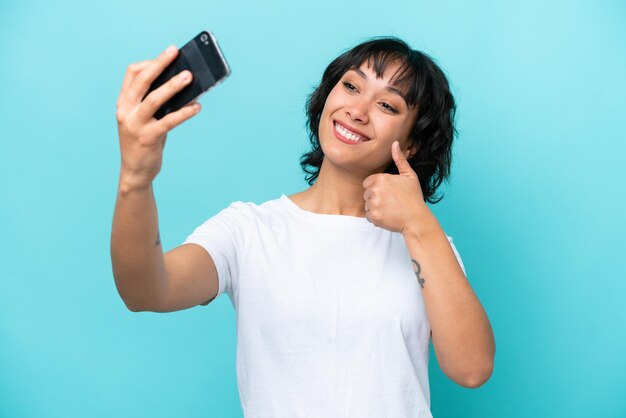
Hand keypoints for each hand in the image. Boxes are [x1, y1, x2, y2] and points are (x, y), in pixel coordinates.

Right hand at [115, 45, 200, 190]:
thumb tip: (184, 86)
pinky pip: (169, 121)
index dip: (150, 63)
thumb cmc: (145, 142)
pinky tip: (197, 107)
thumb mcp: (145, 119)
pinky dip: (184, 112)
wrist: (135, 172)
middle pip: (142, 80)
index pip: (132, 74)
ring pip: (154, 99)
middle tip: (174, 52)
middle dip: (159, 64)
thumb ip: (158, 104)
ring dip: (173, 86)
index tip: (167, 57)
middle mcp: (126, 111)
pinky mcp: (148, 138)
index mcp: (124, 103)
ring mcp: (135, 124)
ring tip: (189, 76)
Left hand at [362, 141, 429, 234]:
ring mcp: (373, 203)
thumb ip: (400, 160)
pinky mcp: (373, 216)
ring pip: (367, 205)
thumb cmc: (414, 197)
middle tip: (391, 202)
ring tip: (390, 209)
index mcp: (381, 178)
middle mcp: (375, 190)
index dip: (377, 188)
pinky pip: (368, 216)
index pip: (368, 182)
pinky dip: (376, 218)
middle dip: (375, 198)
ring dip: (375, 208)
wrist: (416, 219)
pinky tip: (388, 216)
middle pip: (366, 194)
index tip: (388, 193)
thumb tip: (395, 143)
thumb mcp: (409, 176)